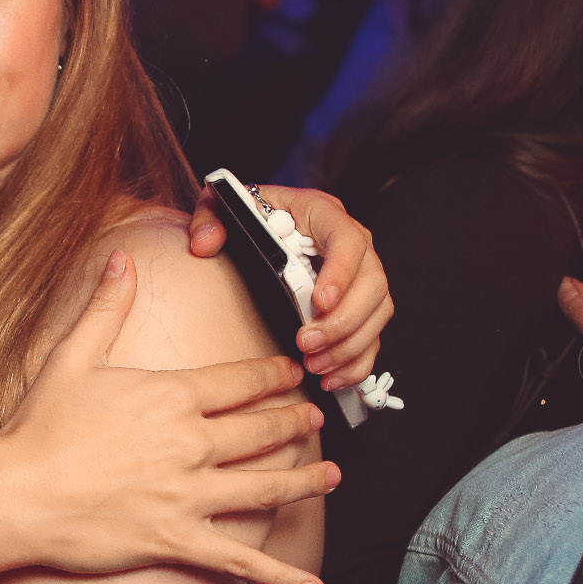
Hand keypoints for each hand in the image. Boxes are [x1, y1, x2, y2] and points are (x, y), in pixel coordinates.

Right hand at [0, 251, 338, 583]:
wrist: (14, 493)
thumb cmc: (37, 428)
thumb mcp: (71, 357)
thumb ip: (105, 307)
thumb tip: (120, 259)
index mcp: (172, 396)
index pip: (241, 381)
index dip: (274, 376)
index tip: (294, 374)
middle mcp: (191, 444)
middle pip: (262, 431)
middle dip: (295, 423)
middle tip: (316, 418)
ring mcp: (188, 494)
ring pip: (266, 487)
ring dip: (305, 482)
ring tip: (331, 478)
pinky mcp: (177, 539)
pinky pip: (240, 560)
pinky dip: (281, 576)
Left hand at [188, 181, 391, 388]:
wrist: (264, 222)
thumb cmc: (250, 214)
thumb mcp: (223, 205)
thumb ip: (210, 218)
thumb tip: (204, 244)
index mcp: (322, 213)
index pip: (347, 239)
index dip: (340, 272)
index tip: (319, 301)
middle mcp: (352, 242)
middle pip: (373, 282)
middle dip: (343, 321)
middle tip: (306, 343)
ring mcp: (360, 274)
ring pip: (378, 312)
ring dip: (350, 345)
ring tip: (314, 365)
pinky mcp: (360, 303)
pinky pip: (373, 335)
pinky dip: (357, 362)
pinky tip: (332, 378)